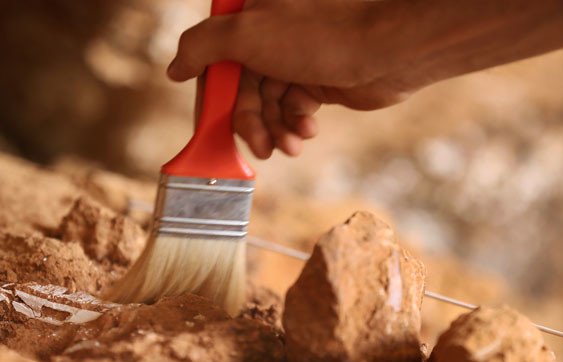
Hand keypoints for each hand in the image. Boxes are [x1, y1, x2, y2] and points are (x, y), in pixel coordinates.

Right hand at [168, 0, 423, 157]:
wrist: (389, 49)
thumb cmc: (323, 34)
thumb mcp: (247, 35)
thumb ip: (202, 48)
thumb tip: (173, 68)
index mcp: (249, 14)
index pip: (212, 60)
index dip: (210, 98)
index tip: (208, 128)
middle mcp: (269, 34)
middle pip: (240, 89)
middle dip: (249, 122)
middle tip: (259, 146)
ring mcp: (294, 58)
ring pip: (267, 104)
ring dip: (275, 130)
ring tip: (291, 144)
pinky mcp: (317, 80)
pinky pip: (292, 110)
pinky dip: (296, 126)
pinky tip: (307, 132)